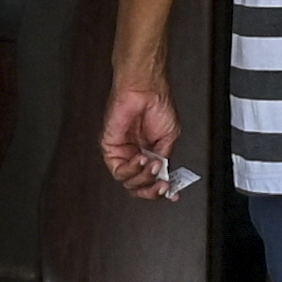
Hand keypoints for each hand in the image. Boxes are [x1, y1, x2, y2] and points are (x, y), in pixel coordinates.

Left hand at [100, 71, 181, 192]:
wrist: (146, 89)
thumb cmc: (157, 104)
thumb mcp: (170, 138)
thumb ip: (165, 159)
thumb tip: (165, 177)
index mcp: (148, 152)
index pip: (150, 180)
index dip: (160, 190)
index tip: (172, 193)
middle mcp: (134, 154)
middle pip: (138, 186)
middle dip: (152, 189)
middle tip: (163, 185)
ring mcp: (122, 152)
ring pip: (128, 181)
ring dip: (144, 177)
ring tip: (154, 164)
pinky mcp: (110, 147)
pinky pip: (117, 169)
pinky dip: (132, 169)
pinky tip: (142, 159)